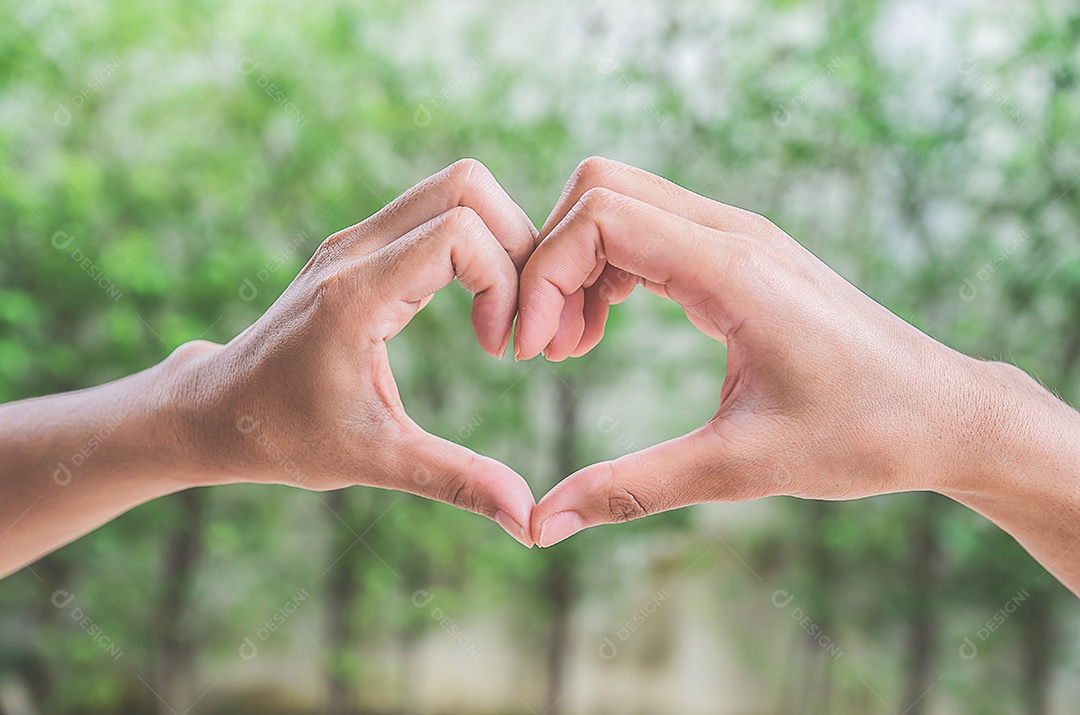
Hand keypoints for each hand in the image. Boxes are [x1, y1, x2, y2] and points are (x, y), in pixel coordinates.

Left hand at [171, 159, 538, 545]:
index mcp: (357, 295)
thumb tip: (528, 521)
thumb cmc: (284, 437)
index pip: (460, 231)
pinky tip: (477, 309)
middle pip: (466, 185)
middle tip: (521, 317)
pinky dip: (474, 247)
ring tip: (504, 314)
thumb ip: (456, 481)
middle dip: (517, 244)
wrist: (216, 411)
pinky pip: (435, 213)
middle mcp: (354, 250)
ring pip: (455, 189)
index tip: (500, 349)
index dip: (504, 282)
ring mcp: (354, 241)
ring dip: (499, 242)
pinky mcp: (359, 248)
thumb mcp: (375, 461)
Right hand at [516, 157, 1000, 546]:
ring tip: (569, 347)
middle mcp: (733, 233)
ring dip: (577, 266)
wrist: (946, 413)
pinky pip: (649, 230)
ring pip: (621, 203)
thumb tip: (541, 525)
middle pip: (600, 189)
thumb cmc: (862, 435)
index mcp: (733, 269)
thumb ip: (633, 488)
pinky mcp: (741, 255)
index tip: (533, 353)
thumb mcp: (740, 468)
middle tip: (546, 347)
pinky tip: (602, 332)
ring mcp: (739, 237)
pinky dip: (608, 271)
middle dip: (551, 260)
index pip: (601, 217)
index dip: (546, 275)